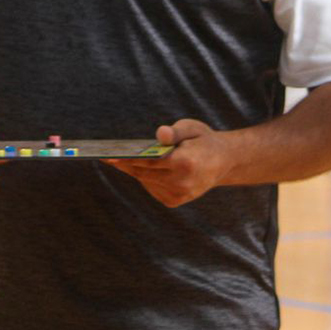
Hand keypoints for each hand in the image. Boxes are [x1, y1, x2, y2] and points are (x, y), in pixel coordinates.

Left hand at [106, 119, 233, 207]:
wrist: (224, 161)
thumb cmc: (204, 140)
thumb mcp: (192, 128)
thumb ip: (175, 132)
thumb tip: (160, 133)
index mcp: (185, 163)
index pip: (149, 161)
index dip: (127, 158)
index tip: (108, 155)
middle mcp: (182, 182)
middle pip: (143, 172)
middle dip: (125, 164)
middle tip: (107, 156)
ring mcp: (179, 194)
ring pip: (145, 181)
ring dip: (134, 170)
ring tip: (119, 160)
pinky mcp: (175, 201)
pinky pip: (151, 188)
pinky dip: (145, 178)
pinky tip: (141, 168)